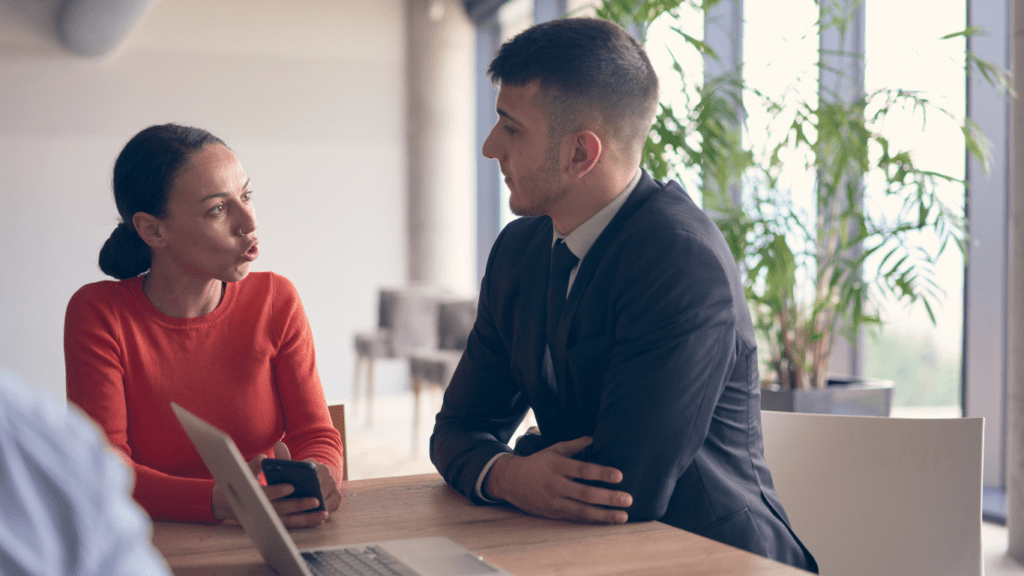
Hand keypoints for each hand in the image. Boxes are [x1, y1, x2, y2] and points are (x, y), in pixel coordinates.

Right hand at [211, 442, 334, 527]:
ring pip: (287, 521)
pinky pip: (289, 526)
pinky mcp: (271, 525)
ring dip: (306, 519)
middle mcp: (259, 510)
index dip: (277, 491)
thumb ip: (254, 465)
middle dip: (298, 505)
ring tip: (323, 514)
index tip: (291, 486)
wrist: (224, 503)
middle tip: (316, 501)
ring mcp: (265, 520)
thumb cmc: (239, 483)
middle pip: (280, 510)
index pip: (265, 494)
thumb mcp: (243, 472)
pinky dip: (303, 524)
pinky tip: (318, 521)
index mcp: (252, 495)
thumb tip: (263, 458)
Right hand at [484, 436, 631, 523]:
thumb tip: (595, 438)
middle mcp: (556, 485)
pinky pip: (576, 518)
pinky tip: (608, 521)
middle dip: (608, 497)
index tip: (619, 475)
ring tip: (623, 516)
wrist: (510, 481)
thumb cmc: (537, 463)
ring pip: (582, 510)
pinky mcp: (554, 513)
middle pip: (585, 493)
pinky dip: (593, 520)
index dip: (601, 473)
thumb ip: (575, 445)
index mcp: (557, 465)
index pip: (582, 470)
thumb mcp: (553, 450)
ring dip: (604, 514)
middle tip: (628, 499)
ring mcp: (554, 501)